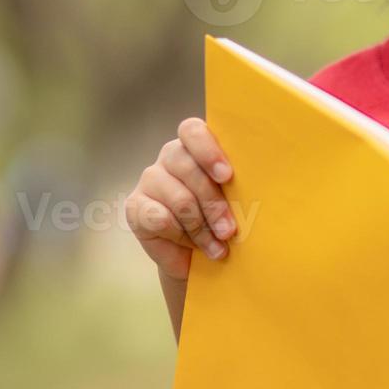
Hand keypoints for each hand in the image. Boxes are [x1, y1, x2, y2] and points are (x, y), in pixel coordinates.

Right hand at [126, 117, 236, 280]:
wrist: (196, 258)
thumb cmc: (222, 221)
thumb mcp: (235, 200)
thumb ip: (237, 187)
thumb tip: (254, 189)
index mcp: (197, 146)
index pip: (193, 131)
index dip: (208, 151)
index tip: (227, 176)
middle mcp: (171, 156)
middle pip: (189, 168)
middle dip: (213, 203)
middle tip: (229, 231)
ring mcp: (150, 179)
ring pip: (179, 198)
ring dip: (202, 228)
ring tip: (218, 246)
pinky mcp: (135, 205)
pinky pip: (159, 218)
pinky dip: (181, 236)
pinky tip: (192, 246)